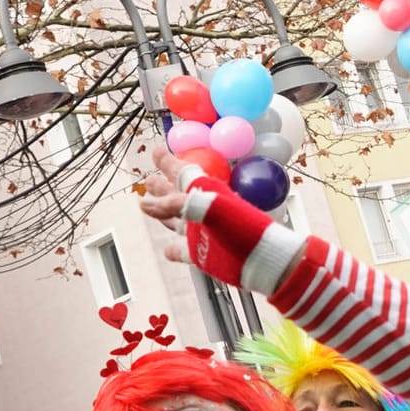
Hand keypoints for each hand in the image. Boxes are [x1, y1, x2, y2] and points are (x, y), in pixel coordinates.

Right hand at [138, 147, 294, 292]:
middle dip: (161, 186)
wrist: (265, 260)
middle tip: (148, 179)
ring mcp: (200, 233)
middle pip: (175, 195)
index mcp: (207, 193)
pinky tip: (167, 249)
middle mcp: (202, 211)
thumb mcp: (213, 207)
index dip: (168, 162)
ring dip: (160, 212)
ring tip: (144, 204)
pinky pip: (181, 250)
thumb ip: (180, 203)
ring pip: (174, 220)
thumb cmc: (245, 228)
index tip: (156, 150)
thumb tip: (147, 204)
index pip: (182, 173)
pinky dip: (172, 249)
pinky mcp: (201, 254)